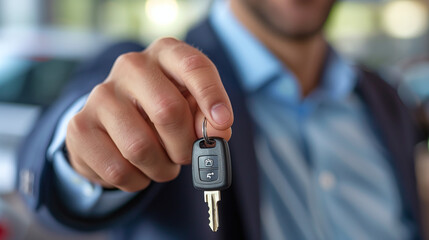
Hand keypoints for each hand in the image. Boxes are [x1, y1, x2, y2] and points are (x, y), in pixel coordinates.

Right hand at [65, 38, 232, 191]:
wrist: (116, 122)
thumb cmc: (163, 110)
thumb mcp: (193, 106)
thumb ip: (209, 116)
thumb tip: (217, 131)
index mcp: (165, 53)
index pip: (193, 66)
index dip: (212, 96)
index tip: (223, 124)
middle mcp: (131, 66)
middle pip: (167, 111)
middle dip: (185, 145)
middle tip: (186, 155)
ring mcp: (100, 95)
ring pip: (140, 147)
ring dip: (161, 168)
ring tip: (163, 164)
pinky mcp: (80, 127)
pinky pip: (117, 169)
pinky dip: (138, 181)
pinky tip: (139, 170)